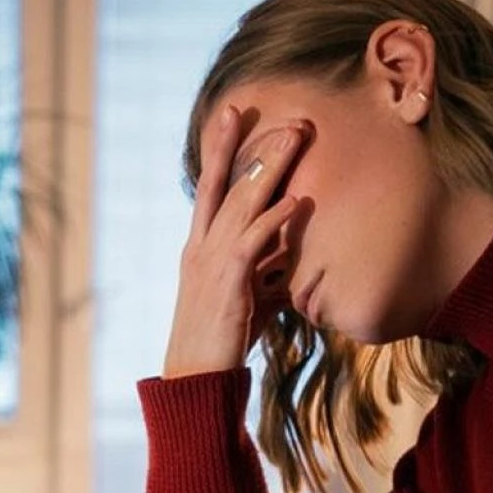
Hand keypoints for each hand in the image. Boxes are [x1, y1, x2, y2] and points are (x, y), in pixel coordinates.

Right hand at [162, 107, 308, 378]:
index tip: (233, 115)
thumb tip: (295, 262)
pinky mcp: (228, 282)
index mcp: (200, 247)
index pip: (210, 188)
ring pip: (241, 202)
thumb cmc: (222, 340)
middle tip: (282, 116)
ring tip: (296, 136)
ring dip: (270, 167)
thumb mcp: (247, 297)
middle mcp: (201, 247)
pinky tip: (297, 201)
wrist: (196, 378)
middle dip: (253, 145)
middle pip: (227, 183)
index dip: (220, 150)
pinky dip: (275, 218)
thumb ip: (268, 273)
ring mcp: (211, 262)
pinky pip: (253, 241)